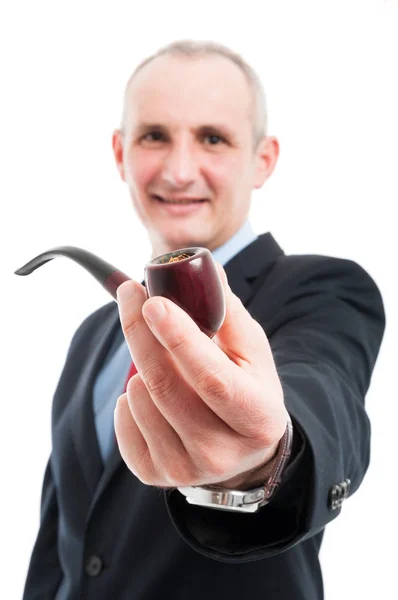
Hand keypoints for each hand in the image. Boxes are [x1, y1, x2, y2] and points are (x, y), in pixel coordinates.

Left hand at [114, 262, 287, 489]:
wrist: (244, 451)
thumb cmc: (248, 390)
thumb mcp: (252, 353)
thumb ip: (228, 313)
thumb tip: (205, 269)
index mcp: (256, 417)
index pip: (211, 377)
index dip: (179, 338)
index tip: (152, 301)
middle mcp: (222, 453)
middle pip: (165, 386)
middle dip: (140, 333)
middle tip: (130, 293)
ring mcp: (185, 469)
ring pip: (140, 400)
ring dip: (140, 365)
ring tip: (159, 358)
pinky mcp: (155, 475)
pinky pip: (124, 422)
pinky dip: (130, 397)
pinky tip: (149, 391)